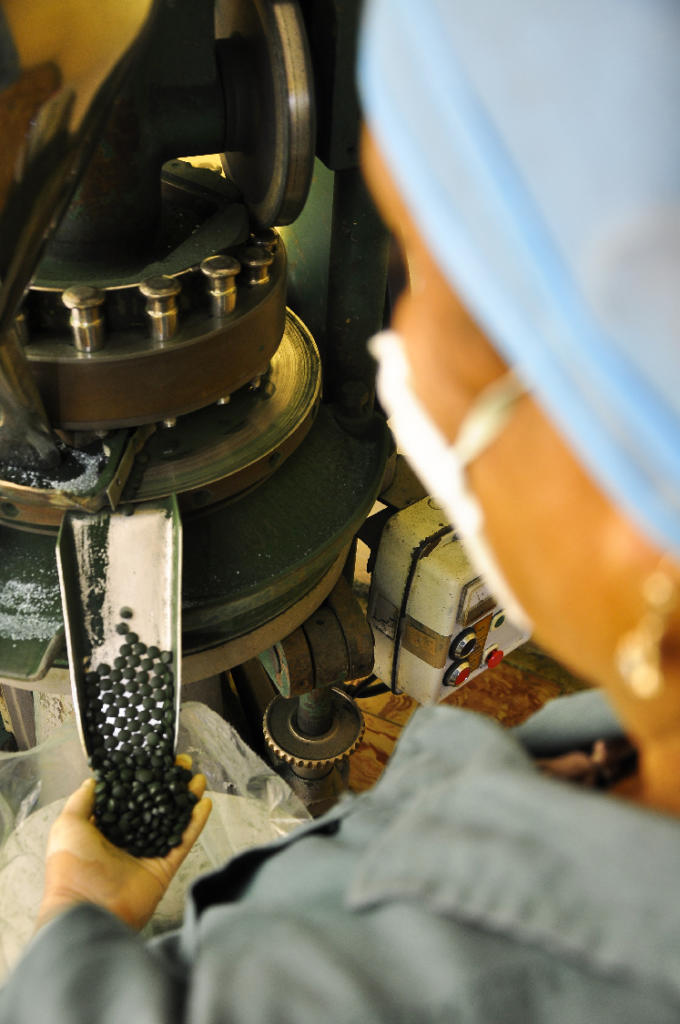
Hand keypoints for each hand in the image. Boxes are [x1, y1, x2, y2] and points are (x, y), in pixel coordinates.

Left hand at [36, 755, 210, 932]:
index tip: (156, 757)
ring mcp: (148, 851)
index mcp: (105, 827)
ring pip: (173, 819)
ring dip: (187, 798)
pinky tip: (205, 804)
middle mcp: (128, 837)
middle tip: (183, 764)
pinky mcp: (163, 866)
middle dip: (170, 783)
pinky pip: (183, 841)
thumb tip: (93, 780)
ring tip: (198, 778)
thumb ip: (82, 801)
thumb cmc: (71, 868)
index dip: (144, 775)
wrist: (87, 910)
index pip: (130, 795)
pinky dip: (195, 823)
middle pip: (155, 803)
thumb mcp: (68, 825)